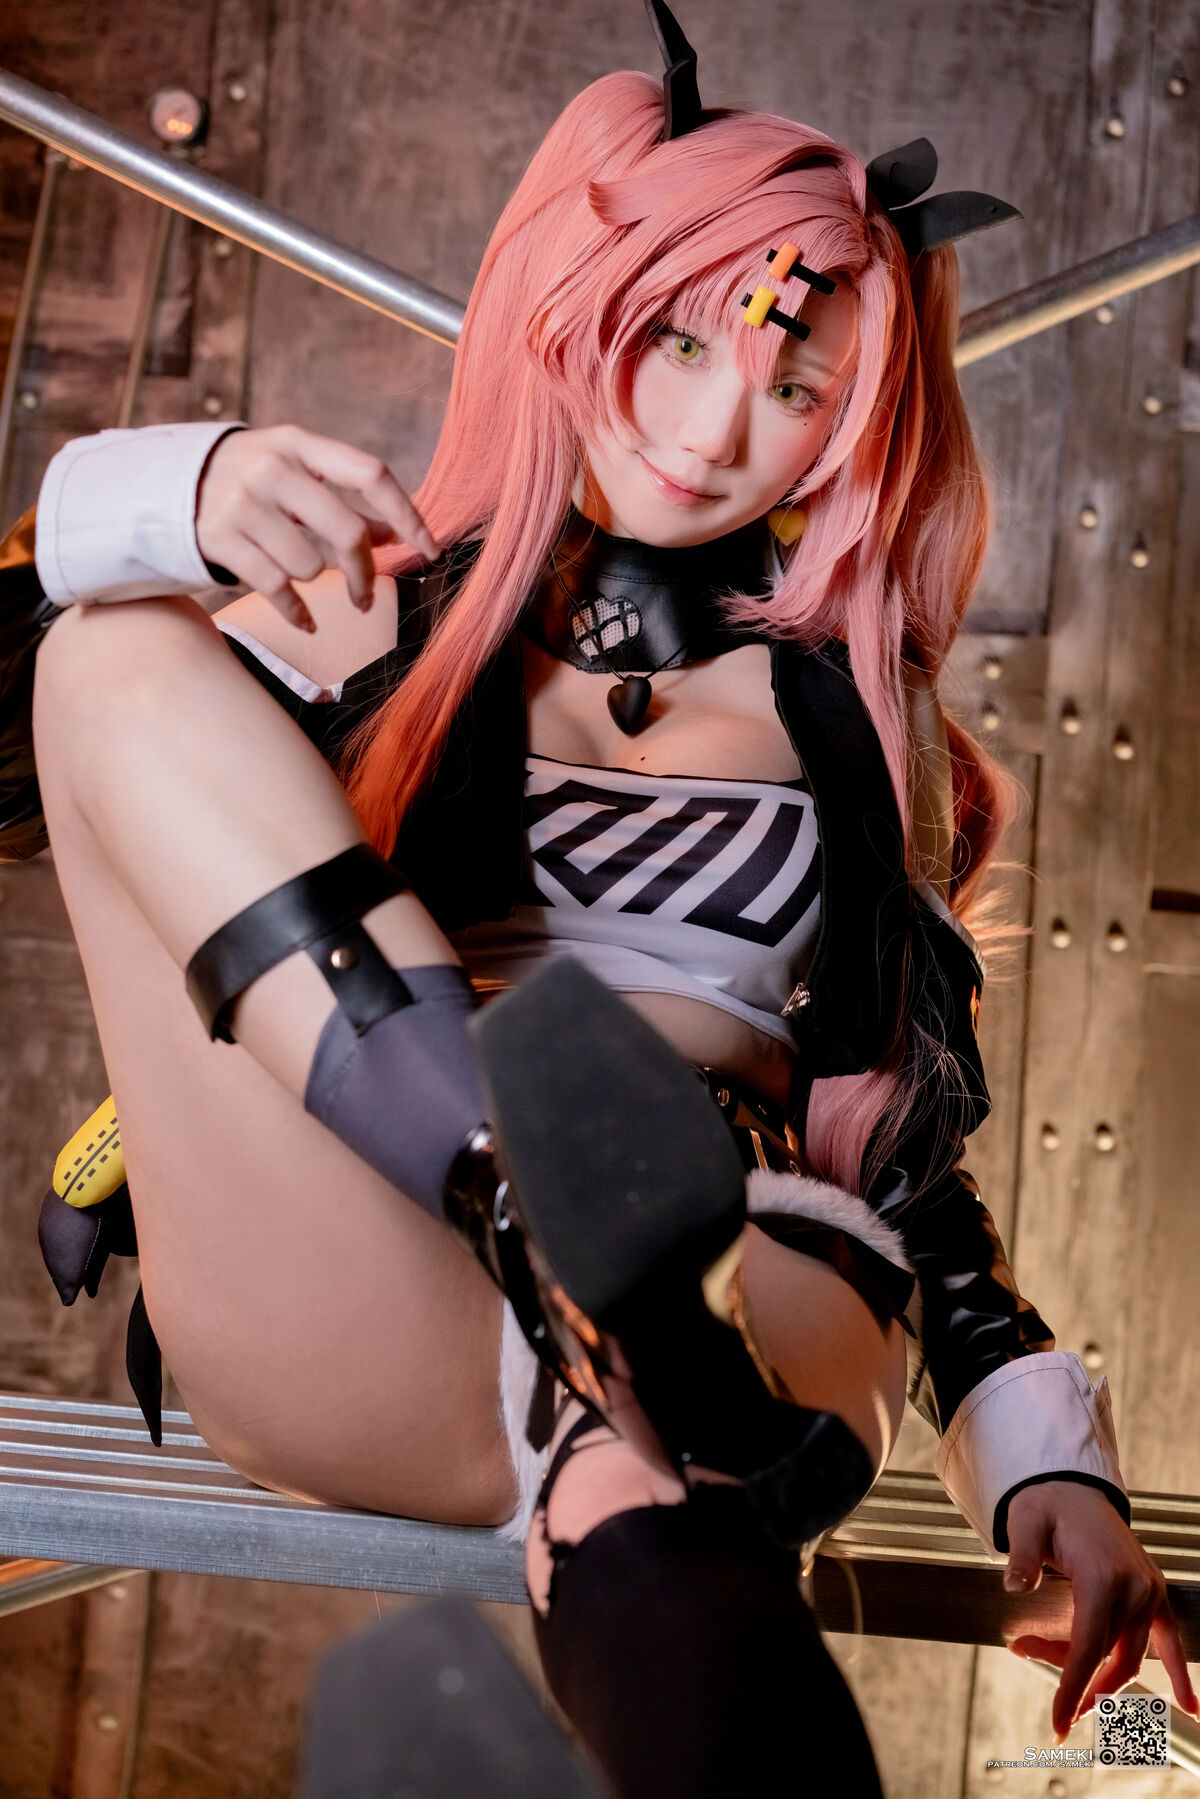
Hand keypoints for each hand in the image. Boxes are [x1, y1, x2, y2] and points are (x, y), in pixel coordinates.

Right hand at [195, 425, 438, 630]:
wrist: (169, 485)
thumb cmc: (253, 481)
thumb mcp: (295, 474)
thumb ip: (343, 499)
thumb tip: (396, 534)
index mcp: (299, 444)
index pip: (370, 474)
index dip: (407, 514)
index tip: (429, 548)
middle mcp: (270, 469)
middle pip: (345, 531)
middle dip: (363, 572)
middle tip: (365, 595)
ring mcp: (242, 504)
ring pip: (310, 566)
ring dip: (315, 580)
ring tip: (299, 572)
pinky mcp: (220, 540)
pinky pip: (278, 590)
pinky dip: (298, 613)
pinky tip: (306, 621)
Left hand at [1003, 1479, 1197, 1739]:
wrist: (1073, 1487)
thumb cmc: (1046, 1505)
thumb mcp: (1025, 1522)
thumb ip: (1022, 1556)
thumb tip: (1014, 1586)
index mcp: (1102, 1577)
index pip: (1089, 1648)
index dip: (1072, 1688)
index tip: (1058, 1723)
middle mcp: (1133, 1589)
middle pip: (1104, 1655)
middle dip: (1070, 1674)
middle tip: (1025, 1653)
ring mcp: (1148, 1593)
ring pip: (1127, 1654)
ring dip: (1096, 1671)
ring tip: (1062, 1675)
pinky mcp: (1153, 1593)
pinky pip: (1170, 1641)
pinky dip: (1178, 1673)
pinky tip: (1189, 1705)